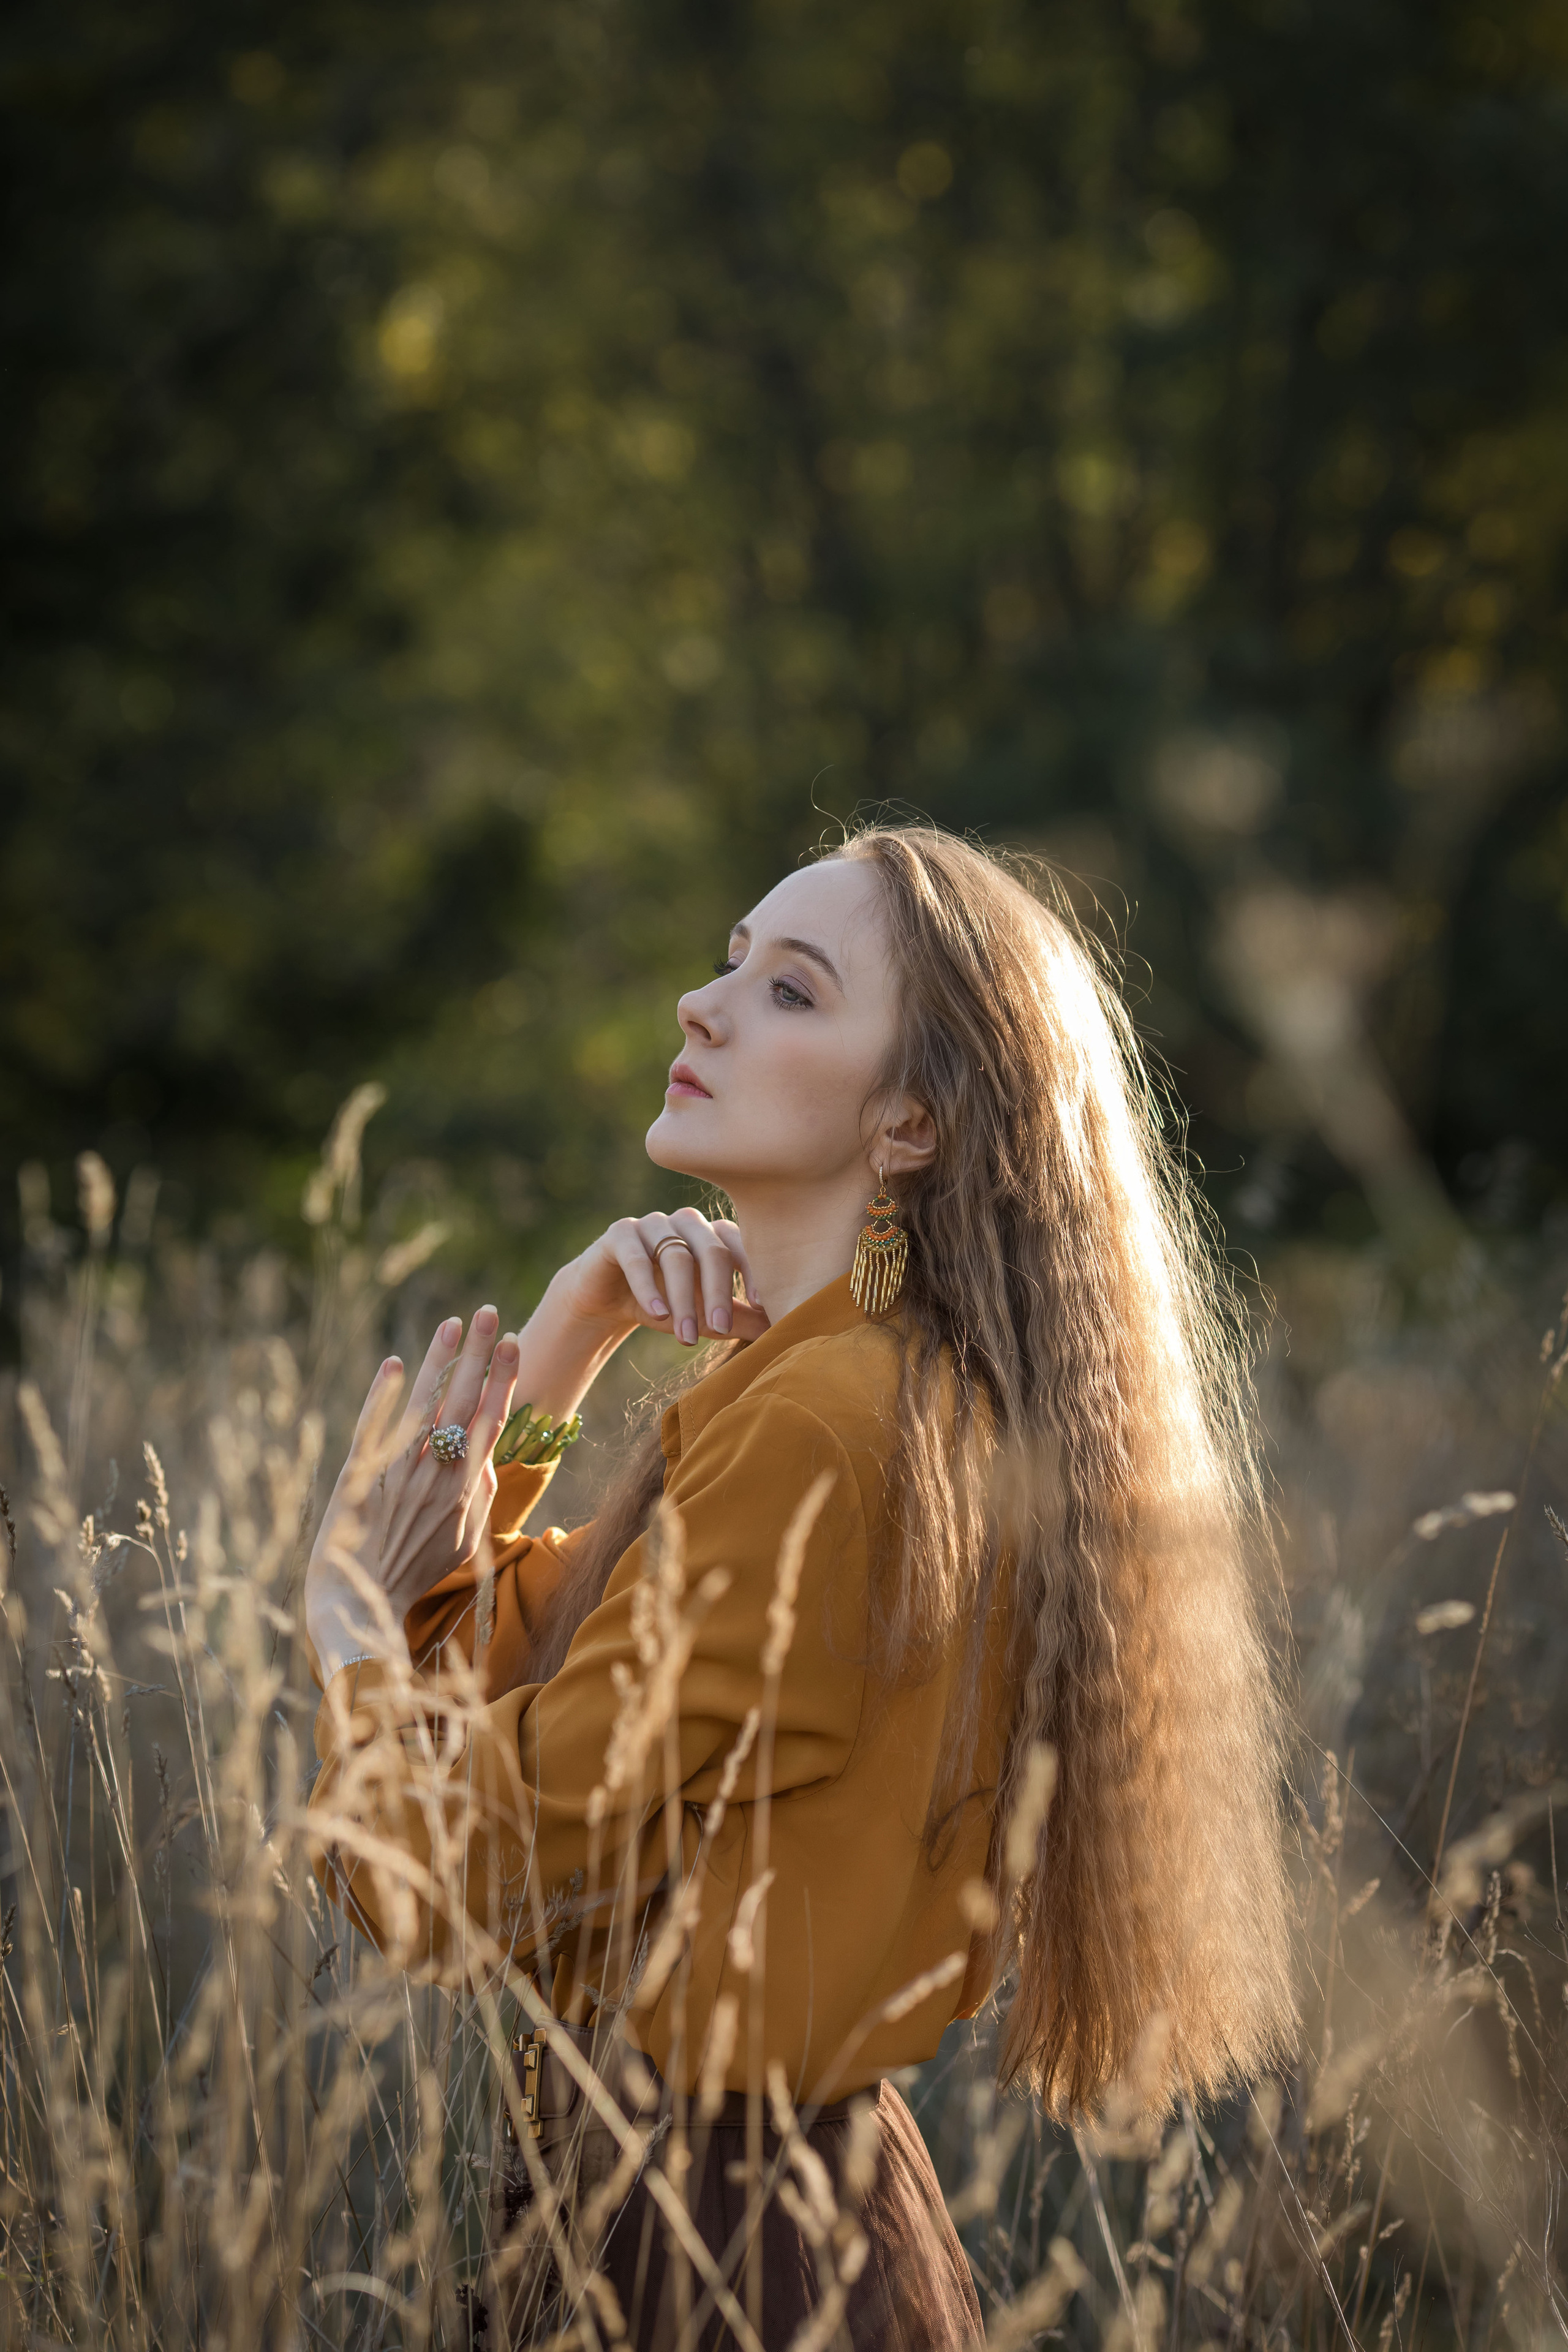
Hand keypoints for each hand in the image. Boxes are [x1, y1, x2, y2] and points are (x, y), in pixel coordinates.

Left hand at [305, 1305, 519, 1679]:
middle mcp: (435, 1474)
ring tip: (450, 1324)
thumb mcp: (465, 1542)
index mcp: (464, 1489)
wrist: (359, 1602)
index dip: (501, 1379)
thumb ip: (481, 1496)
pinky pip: (373, 1428)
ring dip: (437, 1362)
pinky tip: (393, 1364)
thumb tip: (487, 1455)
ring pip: (421, 1406)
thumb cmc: (416, 1573)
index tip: (510, 1343)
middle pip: (461, 1402)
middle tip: (487, 1312)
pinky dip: (383, 1395)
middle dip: (476, 1354)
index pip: (489, 1420)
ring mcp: (396, 1473)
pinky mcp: (357, 1476)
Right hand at [551, 1207, 769, 1351]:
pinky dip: (648, 1287)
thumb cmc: (665, 1304)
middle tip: (722, 1329)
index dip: (752, 1271)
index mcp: (713, 1235)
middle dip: (717, 1293)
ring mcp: (653, 1223)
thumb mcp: (703, 1315)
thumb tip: (780, 1331)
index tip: (762, 1304)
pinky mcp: (620, 1233)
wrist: (607, 1301)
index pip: (740, 1244)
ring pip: (676, 1256)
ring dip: (682, 1300)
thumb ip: (738, 1319)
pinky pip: (637, 1258)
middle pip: (711, 1250)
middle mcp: (687, 1222)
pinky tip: (657, 1315)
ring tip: (686, 1336)